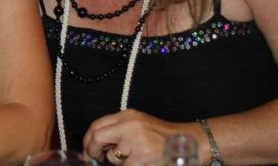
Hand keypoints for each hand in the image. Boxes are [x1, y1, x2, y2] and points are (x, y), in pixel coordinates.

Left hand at [83, 109, 198, 165]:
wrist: (190, 142)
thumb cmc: (164, 136)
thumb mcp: (139, 124)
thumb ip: (119, 129)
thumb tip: (95, 144)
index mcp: (128, 116)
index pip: (97, 125)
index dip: (88, 139)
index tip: (87, 149)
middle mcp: (130, 126)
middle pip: (97, 138)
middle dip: (92, 151)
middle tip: (95, 157)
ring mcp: (136, 143)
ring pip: (112, 158)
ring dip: (118, 163)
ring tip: (134, 158)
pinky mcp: (142, 158)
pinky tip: (142, 162)